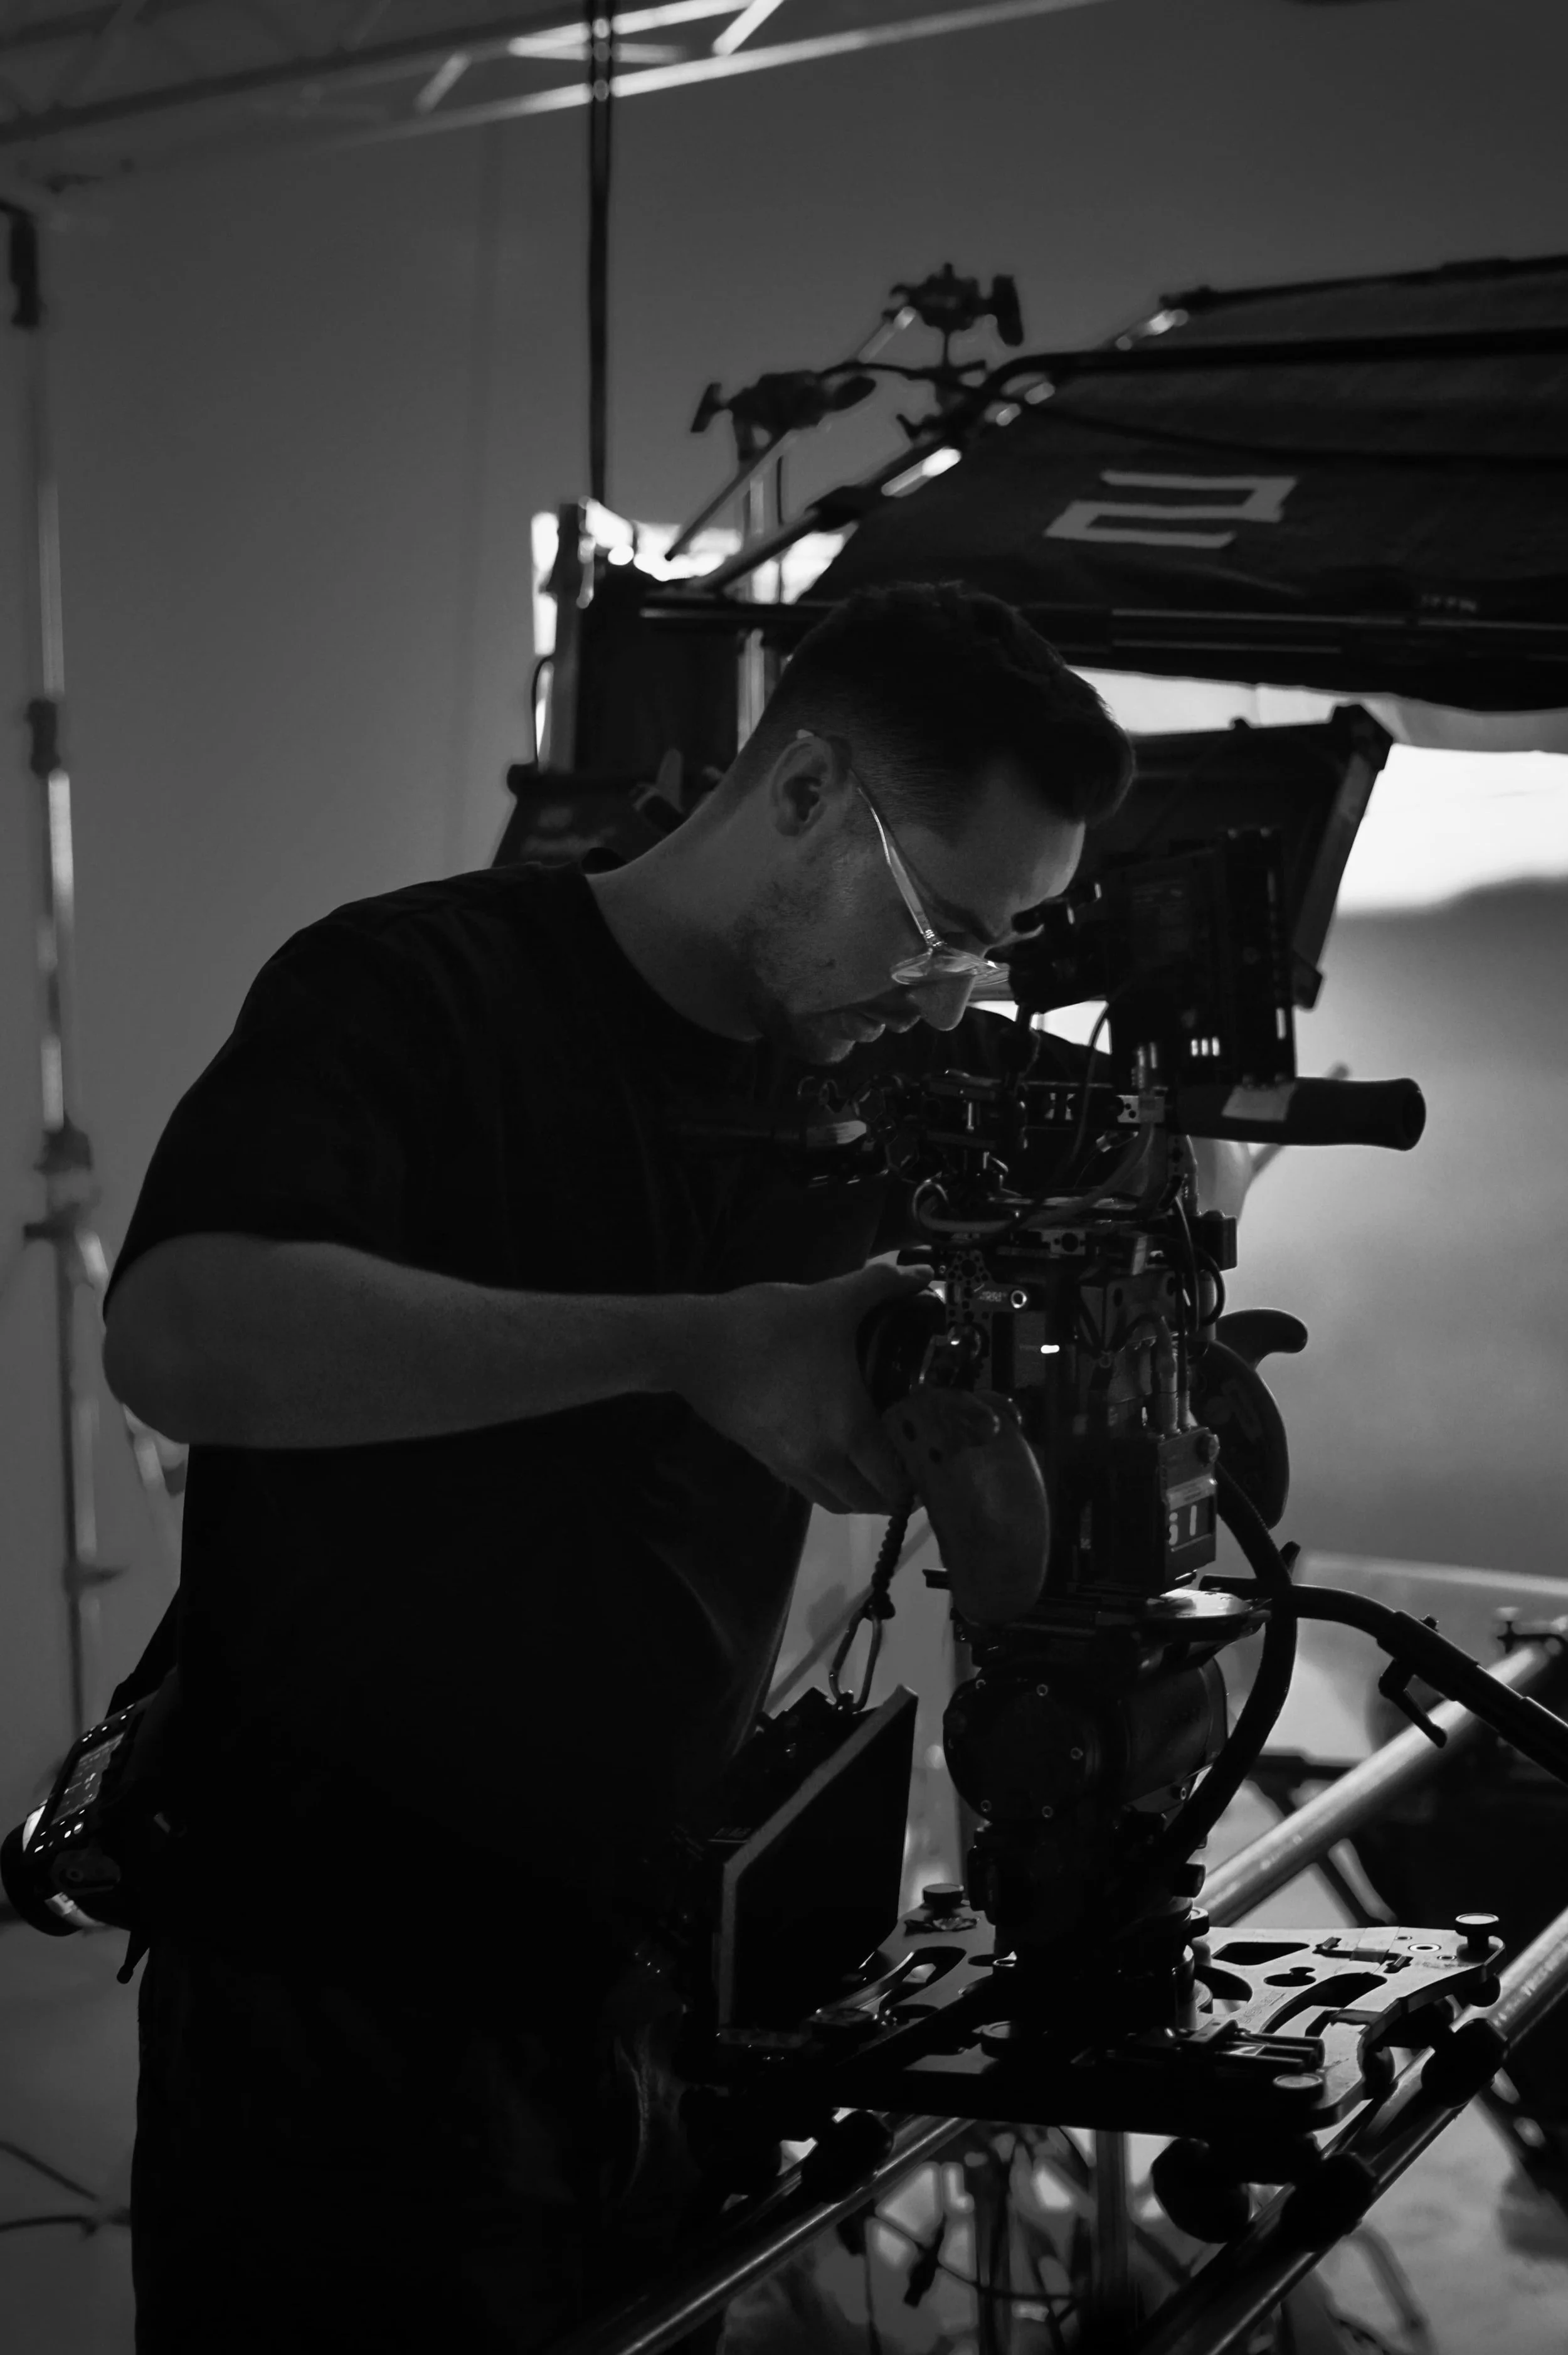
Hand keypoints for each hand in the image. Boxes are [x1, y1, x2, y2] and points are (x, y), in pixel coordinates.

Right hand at [680, 1261, 936, 1515]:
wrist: (694, 1346)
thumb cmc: (769, 1326)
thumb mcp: (830, 1299)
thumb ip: (881, 1285)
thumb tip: (923, 1274)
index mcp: (849, 1426)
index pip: (893, 1480)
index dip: (916, 1482)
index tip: (931, 1468)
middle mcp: (823, 1457)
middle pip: (867, 1501)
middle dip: (892, 1496)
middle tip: (910, 1470)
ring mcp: (789, 1463)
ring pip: (835, 1501)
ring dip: (859, 1496)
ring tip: (876, 1470)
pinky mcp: (763, 1458)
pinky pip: (806, 1487)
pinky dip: (828, 1484)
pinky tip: (833, 1455)